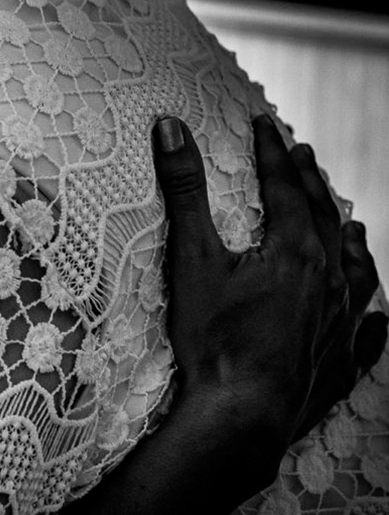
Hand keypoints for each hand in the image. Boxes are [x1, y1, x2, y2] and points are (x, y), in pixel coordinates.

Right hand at [60, 116, 384, 514]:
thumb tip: (170, 128)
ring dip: (351, 241)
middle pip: (324, 219)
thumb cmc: (214, 339)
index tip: (264, 123)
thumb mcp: (192, 258)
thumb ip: (183, 190)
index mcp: (295, 252)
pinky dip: (374, 319)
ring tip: (352, 225)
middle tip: (304, 156)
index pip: (285, 187)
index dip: (272, 151)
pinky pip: (369, 334)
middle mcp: (330, 282)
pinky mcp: (341, 363)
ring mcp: (342, 325)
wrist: (242, 416)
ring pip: (358, 271)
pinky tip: (380, 315)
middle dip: (311, 183)